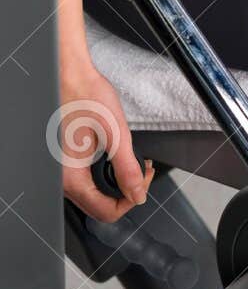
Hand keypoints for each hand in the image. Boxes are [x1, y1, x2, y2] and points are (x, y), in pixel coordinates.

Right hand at [55, 50, 155, 223]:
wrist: (71, 76)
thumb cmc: (86, 95)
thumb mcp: (115, 133)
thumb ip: (127, 169)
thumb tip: (138, 194)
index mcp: (72, 176)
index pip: (107, 212)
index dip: (132, 200)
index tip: (143, 179)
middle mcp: (63, 179)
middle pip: (100, 207)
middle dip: (126, 192)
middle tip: (141, 169)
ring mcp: (63, 171)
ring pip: (95, 196)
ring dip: (117, 184)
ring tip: (133, 162)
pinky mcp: (67, 162)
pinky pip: (88, 181)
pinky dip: (106, 175)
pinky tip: (116, 158)